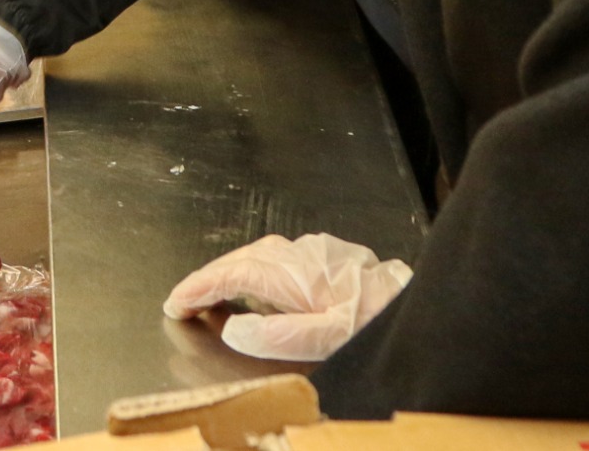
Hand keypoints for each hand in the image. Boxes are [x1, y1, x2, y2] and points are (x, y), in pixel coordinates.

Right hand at [162, 233, 412, 361]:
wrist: (413, 304)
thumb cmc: (375, 321)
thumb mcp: (327, 337)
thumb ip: (277, 334)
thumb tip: (234, 328)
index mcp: (293, 272)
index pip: (232, 275)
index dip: (199, 287)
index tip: (175, 302)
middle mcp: (299, 253)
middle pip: (240, 259)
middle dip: (207, 278)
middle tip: (183, 301)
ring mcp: (313, 251)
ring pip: (258, 256)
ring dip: (229, 272)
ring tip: (210, 295)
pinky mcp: (326, 256)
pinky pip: (276, 258)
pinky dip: (253, 270)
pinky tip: (254, 287)